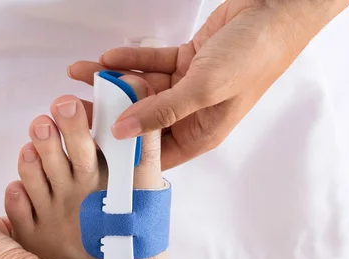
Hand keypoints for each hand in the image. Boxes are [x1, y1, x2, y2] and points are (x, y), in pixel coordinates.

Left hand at [69, 0, 348, 168]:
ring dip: (112, 82)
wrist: (274, 10)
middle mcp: (192, 115)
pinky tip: (107, 59)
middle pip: (141, 121)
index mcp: (201, 133)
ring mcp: (188, 87)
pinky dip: (130, 61)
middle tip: (74, 108)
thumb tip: (123, 130)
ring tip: (78, 75)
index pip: (154, 154)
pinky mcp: (186, 62)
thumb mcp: (204, 88)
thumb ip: (161, 110)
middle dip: (108, 114)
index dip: (123, 154)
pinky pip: (151, 65)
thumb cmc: (252, 56)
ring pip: (141, 90)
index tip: (90, 148)